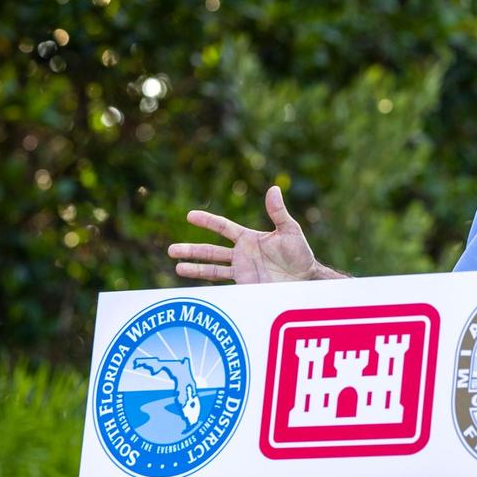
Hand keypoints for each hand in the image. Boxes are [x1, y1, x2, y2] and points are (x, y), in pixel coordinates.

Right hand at [168, 186, 344, 282]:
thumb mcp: (290, 230)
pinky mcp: (245, 285)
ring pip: (212, 269)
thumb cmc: (300, 253)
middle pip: (210, 251)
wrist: (305, 279)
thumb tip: (273, 188)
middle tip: (171, 250)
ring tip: (176, 267)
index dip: (207, 221)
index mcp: (248, 238)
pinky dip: (211, 286)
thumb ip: (278, 212)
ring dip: (194, 269)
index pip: (222, 227)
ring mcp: (241, 270)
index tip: (190, 215)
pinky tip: (197, 287)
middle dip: (191, 250)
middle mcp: (241, 254)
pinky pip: (225, 285)